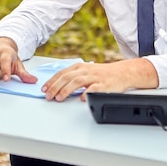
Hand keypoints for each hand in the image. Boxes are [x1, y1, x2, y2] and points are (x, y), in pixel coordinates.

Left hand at [42, 58, 157, 101]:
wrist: (122, 73)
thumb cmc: (102, 74)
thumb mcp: (85, 71)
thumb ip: (73, 76)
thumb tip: (57, 85)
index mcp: (80, 67)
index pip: (62, 73)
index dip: (52, 81)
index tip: (44, 88)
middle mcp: (86, 70)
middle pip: (67, 77)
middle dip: (55, 87)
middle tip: (48, 96)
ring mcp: (94, 77)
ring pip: (77, 81)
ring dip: (66, 90)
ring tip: (59, 98)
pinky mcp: (103, 84)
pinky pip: (93, 89)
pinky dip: (86, 93)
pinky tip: (80, 99)